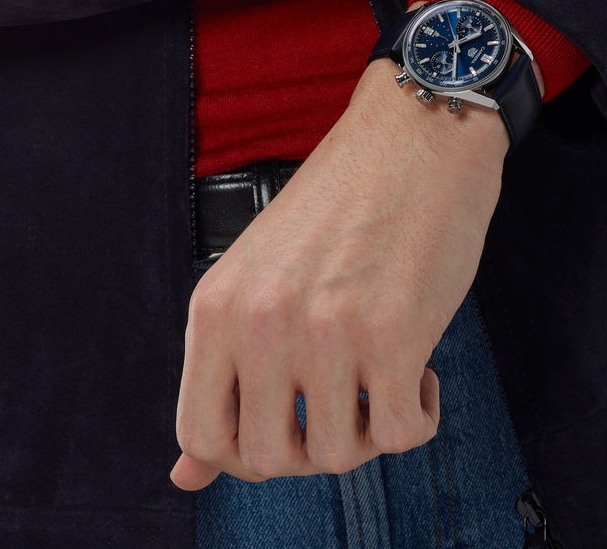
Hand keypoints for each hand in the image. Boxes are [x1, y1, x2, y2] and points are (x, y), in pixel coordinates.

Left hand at [170, 59, 508, 488]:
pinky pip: (399, 433)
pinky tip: (421, 374)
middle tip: (345, 400)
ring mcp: (326, 329)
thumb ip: (225, 368)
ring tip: (385, 377)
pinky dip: (415, 417)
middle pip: (268, 458)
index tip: (288, 426)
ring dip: (368, 429)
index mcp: (219, 303)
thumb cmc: (349, 195)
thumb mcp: (264, 272)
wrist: (418, 131)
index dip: (246, 453)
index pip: (202, 436)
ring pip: (337, 453)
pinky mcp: (394, 331)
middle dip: (312, 445)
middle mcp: (262, 320)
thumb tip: (185, 475)